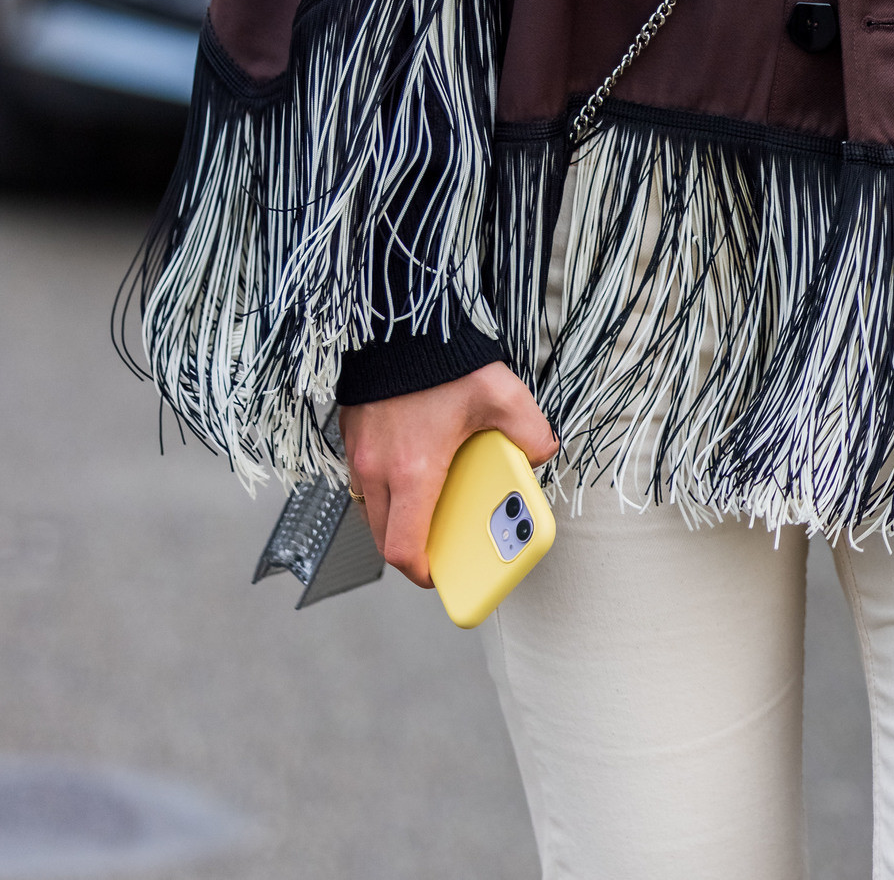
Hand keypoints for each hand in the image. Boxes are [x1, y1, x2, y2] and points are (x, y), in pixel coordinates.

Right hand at [339, 361, 557, 586]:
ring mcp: (359, 453)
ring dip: (395, 518)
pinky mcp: (351, 434)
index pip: (405, 550)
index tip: (441, 575)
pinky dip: (384, 488)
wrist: (399, 319)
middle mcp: (378, 469)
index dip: (423, 573)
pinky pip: (363, 479)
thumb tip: (540, 453)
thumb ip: (530, 431)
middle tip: (440, 545)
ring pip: (371, 509)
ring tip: (429, 507)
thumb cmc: (443, 359)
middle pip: (385, 537)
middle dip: (411, 550)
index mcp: (414, 472)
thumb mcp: (503, 394)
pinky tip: (411, 468)